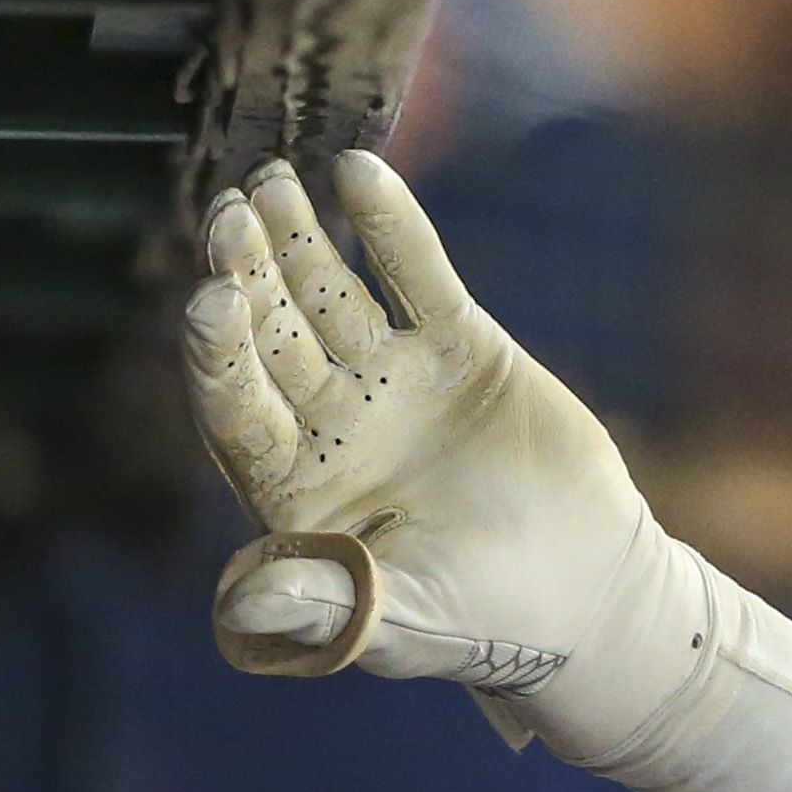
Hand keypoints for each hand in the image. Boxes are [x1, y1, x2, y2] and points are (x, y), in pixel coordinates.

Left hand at [181, 151, 671, 734]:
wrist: (582, 592)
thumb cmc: (477, 621)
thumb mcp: (393, 620)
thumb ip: (317, 604)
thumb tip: (237, 603)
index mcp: (294, 490)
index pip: (238, 411)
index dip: (220, 358)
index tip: (210, 301)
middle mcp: (327, 425)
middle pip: (273, 338)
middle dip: (248, 274)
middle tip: (228, 211)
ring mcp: (387, 379)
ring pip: (330, 294)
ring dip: (299, 238)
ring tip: (270, 180)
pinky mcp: (455, 346)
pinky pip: (415, 274)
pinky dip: (390, 224)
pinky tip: (356, 169)